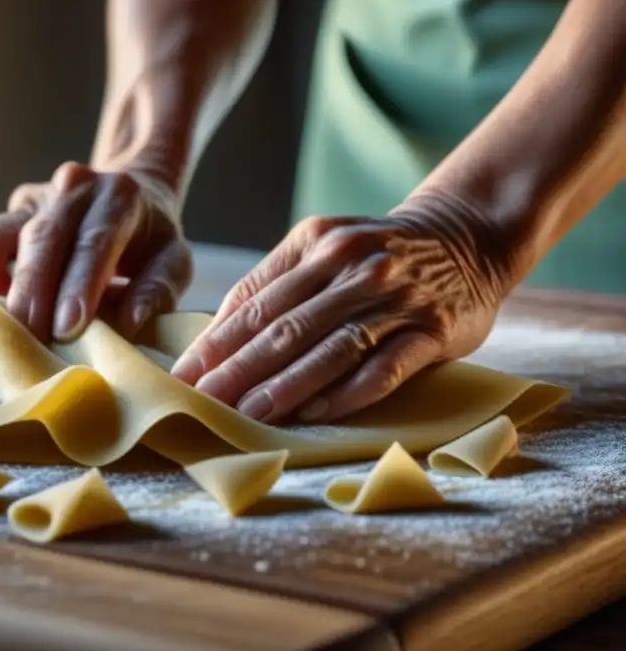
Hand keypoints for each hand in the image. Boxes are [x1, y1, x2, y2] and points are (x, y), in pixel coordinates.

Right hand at [0, 162, 192, 342]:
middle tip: (27, 336)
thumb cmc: (152, 239)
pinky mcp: (10, 215)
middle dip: (32, 289)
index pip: (95, 241)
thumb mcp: (175, 260)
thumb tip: (129, 323)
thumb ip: (159, 288)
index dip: (79, 284)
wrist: (130, 191)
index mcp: (119, 197)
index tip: (68, 327)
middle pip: (43, 237)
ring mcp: (35, 199)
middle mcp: (73, 189)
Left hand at [171, 203, 508, 424]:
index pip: (255, 300)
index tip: (184, 374)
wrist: (466, 236)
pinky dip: (348, 391)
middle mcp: (351, 266)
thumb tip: (217, 337)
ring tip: (249, 414)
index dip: (217, 341)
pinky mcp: (431, 329)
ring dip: (286, 385)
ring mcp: (393, 297)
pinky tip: (316, 413)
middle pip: (285, 327)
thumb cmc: (375, 253)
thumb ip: (275, 284)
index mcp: (315, 243)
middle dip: (238, 369)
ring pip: (329, 348)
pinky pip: (384, 366)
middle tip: (204, 402)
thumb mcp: (323, 248)